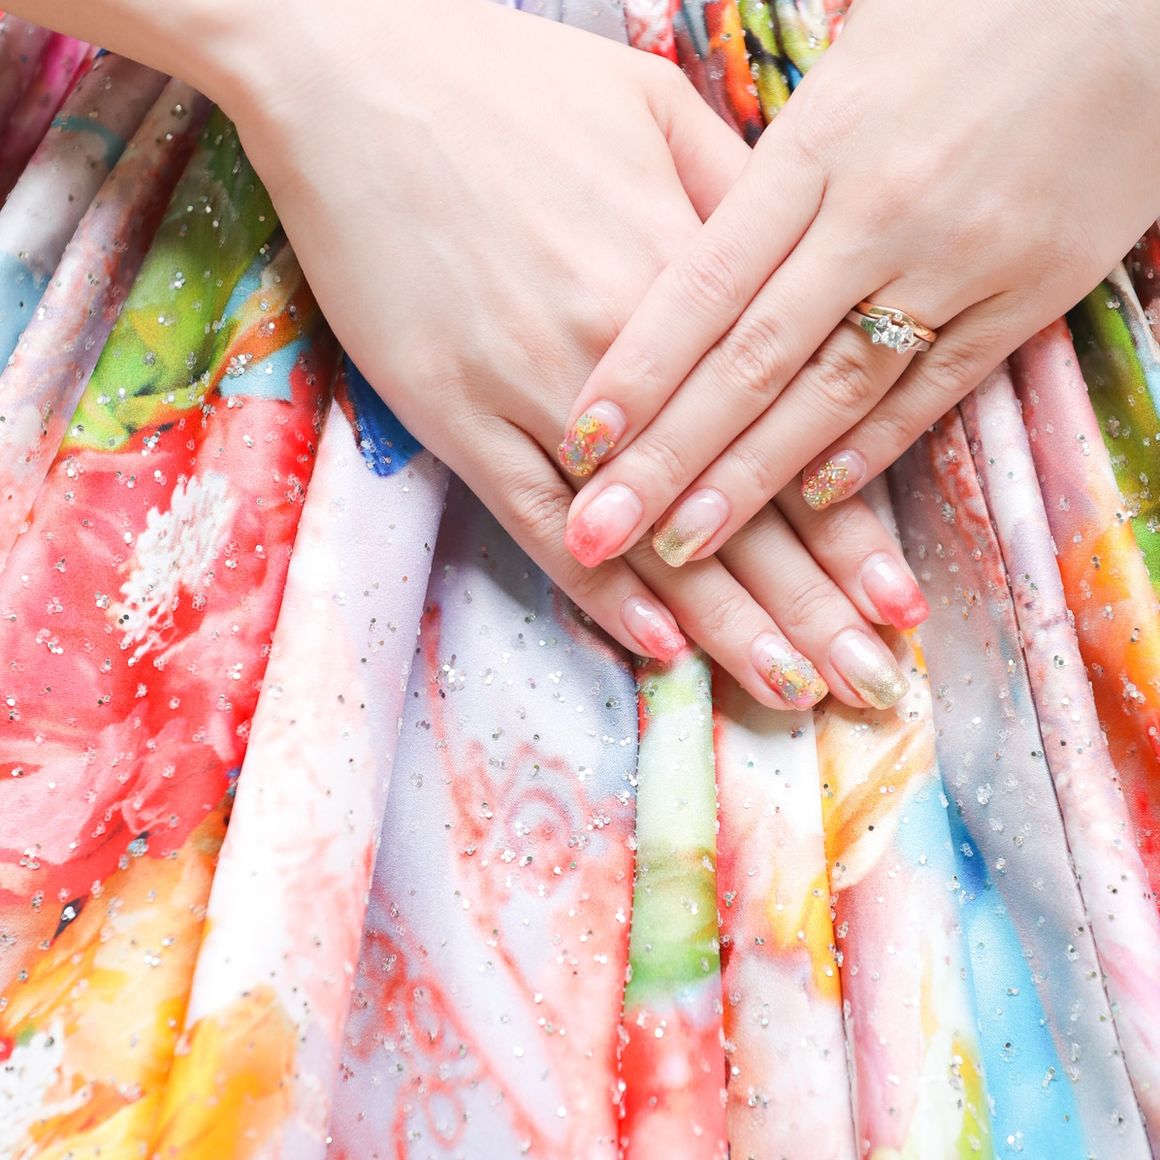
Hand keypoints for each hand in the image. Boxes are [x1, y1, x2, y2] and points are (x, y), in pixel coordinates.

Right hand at [221, 0, 920, 708]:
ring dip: (724, 624)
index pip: (790, 434)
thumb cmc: (506, 86)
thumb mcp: (652, 109)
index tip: (900, 605)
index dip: (851, 532)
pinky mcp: (453, 415)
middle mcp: (626, 355)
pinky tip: (658, 647)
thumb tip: (799, 269)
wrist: (351, 76)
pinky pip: (536, 522)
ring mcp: (533, 391)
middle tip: (873, 686)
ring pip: (647, 534)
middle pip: (737, 505)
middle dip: (813, 608)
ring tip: (791, 691)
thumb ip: (736, 199)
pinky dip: (599, 589)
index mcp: (690, 280)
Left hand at [556, 0, 1159, 568]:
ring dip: (756, 480)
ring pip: (835, 391)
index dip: (637, 373)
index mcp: (817, 146)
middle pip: (752, 360)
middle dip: (671, 458)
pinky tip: (816, 500)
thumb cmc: (970, 8)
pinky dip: (872, 448)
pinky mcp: (1031, 291)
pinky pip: (936, 387)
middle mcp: (877, 214)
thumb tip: (687, 247)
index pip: (702, 285)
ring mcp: (958, 260)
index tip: (578, 443)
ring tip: (686, 544)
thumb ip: (769, 165)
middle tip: (602, 529)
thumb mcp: (849, 63)